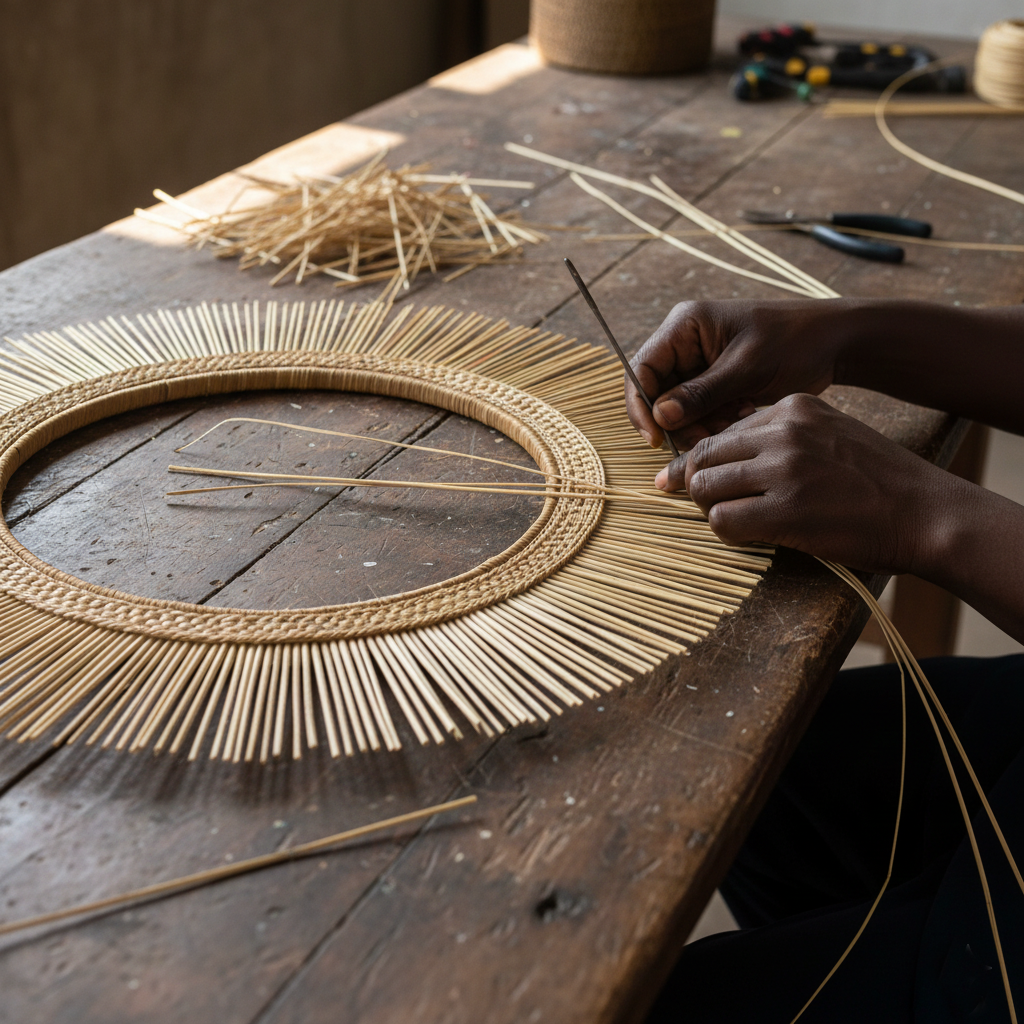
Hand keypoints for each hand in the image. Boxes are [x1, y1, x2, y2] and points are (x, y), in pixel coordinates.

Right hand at [625, 298, 854, 450]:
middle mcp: (685, 343)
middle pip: (656, 393)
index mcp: (685, 326)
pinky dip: (715, 422)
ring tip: (736, 421)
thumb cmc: (795, 342)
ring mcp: (699, 363)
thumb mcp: (747, 368)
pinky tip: (742, 415)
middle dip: (678, 422)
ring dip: (699, 425)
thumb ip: (701, 393)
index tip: (657, 439)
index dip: (641, 406)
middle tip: (708, 439)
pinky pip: (698, 411)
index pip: (642, 369)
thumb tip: (660, 416)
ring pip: (677, 408)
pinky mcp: (715, 381)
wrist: (834, 343)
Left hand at [659, 393, 962, 575]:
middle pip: (703, 457)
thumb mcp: (831, 434)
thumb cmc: (877, 481)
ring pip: (704, 487)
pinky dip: (726, 532)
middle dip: (699, 485)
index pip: (721, 432)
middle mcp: (785, 432)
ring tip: (734, 520)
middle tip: (711, 505)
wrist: (927, 512)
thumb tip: (725, 457)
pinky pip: (722, 521)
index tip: (704, 481)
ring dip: (710, 509)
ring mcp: (785, 470)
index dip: (707, 462)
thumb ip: (782, 437)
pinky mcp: (786, 511)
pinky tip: (748, 535)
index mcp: (794, 408)